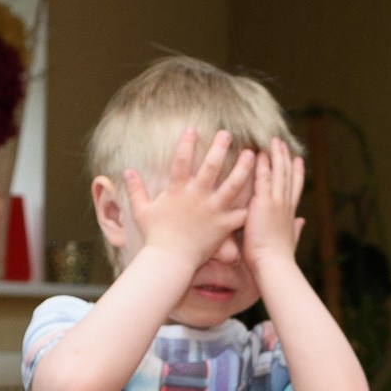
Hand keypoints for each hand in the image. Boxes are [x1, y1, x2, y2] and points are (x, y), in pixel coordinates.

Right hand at [124, 126, 255, 270]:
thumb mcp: (141, 211)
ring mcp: (213, 210)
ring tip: (252, 155)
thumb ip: (136, 190)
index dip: (186, 144)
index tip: (193, 128)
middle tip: (227, 134)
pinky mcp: (224, 226)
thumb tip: (126, 171)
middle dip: (219, 148)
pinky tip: (263, 193)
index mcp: (177, 191)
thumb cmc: (155, 237)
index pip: (181, 161)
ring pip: (233, 185)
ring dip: (243, 168)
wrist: (170, 262)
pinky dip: (252, 204)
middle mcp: (197, 197)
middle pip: (211, 167)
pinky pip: (241, 213)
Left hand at [244, 138, 305, 271]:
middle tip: (283, 143)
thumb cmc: (279, 259)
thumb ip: (296, 229)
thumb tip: (302, 222)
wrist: (274, 265)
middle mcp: (286, 204)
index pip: (295, 189)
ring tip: (274, 141)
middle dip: (286, 158)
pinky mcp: (264, 202)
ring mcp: (276, 202)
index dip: (297, 174)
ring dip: (276, 155)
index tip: (298, 161)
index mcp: (290, 214)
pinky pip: (263, 177)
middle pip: (288, 175)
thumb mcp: (290, 241)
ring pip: (278, 172)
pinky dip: (262, 164)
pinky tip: (259, 151)